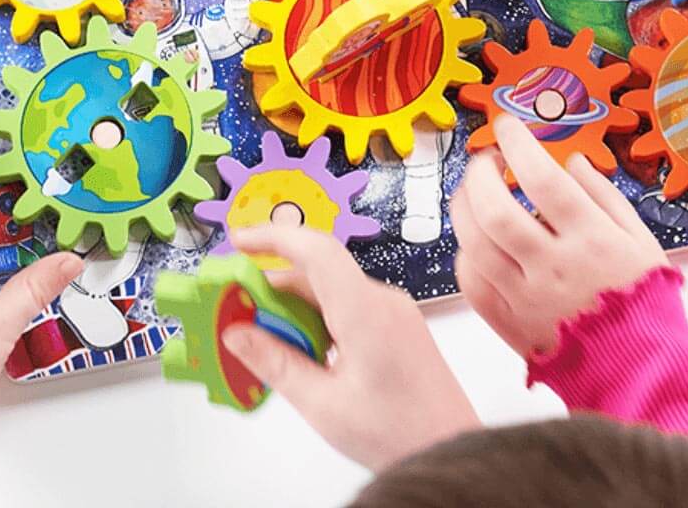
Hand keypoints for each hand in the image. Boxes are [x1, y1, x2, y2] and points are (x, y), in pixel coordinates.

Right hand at [222, 224, 479, 470]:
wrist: (451, 450)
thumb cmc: (399, 434)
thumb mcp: (323, 405)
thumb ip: (276, 363)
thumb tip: (237, 333)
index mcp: (366, 311)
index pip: (316, 250)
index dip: (273, 237)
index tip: (238, 240)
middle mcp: (383, 300)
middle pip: (317, 273)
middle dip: (273, 288)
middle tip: (235, 312)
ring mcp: (393, 310)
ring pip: (331, 290)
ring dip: (294, 308)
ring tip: (264, 342)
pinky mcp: (397, 324)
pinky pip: (348, 305)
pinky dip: (317, 318)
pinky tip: (301, 351)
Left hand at [451, 114, 667, 357]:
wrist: (641, 368)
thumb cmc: (644, 299)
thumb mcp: (640, 238)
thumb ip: (604, 195)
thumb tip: (571, 161)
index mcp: (592, 241)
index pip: (543, 180)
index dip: (518, 144)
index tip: (508, 125)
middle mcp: (555, 268)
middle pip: (496, 213)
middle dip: (480, 175)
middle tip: (487, 160)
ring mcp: (528, 298)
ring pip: (474, 245)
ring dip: (464, 209)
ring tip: (473, 192)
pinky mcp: (510, 324)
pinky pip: (472, 283)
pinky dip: (467, 254)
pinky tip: (477, 241)